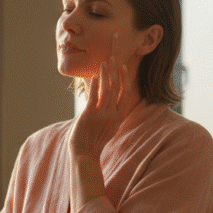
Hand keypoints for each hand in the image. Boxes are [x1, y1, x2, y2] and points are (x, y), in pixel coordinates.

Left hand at [69, 32, 137, 159]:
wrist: (85, 153)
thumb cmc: (94, 140)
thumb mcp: (109, 127)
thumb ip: (111, 114)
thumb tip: (107, 100)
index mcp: (119, 116)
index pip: (126, 93)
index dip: (125, 78)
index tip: (122, 67)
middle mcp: (113, 114)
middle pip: (118, 87)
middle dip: (115, 70)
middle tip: (112, 58)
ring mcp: (102, 114)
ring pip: (107, 89)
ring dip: (105, 74)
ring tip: (103, 63)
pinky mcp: (90, 115)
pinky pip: (94, 96)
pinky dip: (95, 85)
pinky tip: (94, 76)